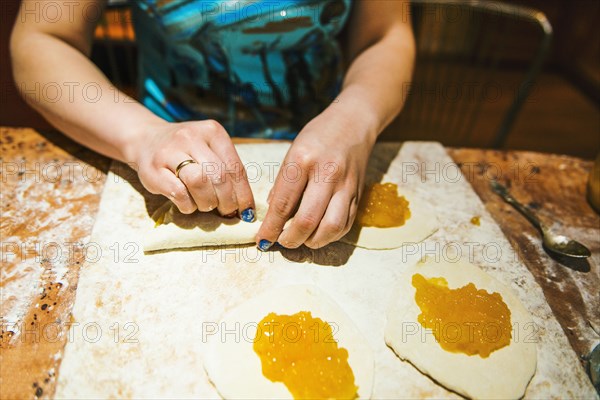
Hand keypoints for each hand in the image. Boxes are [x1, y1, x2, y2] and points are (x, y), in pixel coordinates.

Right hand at [129, 120, 254, 218]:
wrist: (146, 140)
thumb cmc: (186, 151)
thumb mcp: (209, 150)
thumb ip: (226, 169)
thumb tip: (245, 204)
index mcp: (212, 131)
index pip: (235, 167)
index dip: (243, 194)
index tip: (247, 211)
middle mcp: (191, 137)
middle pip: (219, 177)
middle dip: (227, 201)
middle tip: (227, 212)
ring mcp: (170, 152)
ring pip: (199, 183)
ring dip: (207, 202)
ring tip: (206, 206)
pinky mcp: (153, 170)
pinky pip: (179, 193)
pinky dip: (188, 205)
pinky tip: (189, 205)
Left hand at [256, 111, 375, 249]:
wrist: (354, 122)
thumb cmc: (319, 136)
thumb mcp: (293, 152)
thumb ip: (283, 184)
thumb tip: (273, 215)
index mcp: (303, 161)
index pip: (283, 204)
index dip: (271, 228)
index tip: (262, 240)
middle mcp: (326, 174)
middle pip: (307, 220)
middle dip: (290, 239)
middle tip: (282, 243)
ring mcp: (346, 186)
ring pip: (330, 227)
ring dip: (312, 242)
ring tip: (301, 240)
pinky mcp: (358, 194)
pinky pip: (345, 224)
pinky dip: (330, 235)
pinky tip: (319, 233)